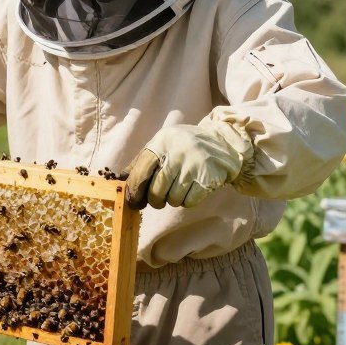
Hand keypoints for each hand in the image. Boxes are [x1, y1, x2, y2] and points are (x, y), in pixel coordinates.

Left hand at [126, 118, 252, 208]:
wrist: (224, 143)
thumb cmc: (184, 146)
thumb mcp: (162, 145)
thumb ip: (141, 162)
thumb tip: (121, 180)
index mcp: (161, 143)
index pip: (140, 172)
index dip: (135, 191)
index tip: (134, 202)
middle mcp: (176, 153)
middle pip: (156, 191)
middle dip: (155, 200)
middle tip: (159, 198)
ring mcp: (193, 165)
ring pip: (173, 199)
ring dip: (173, 200)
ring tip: (178, 189)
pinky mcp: (208, 178)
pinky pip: (189, 202)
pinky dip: (188, 201)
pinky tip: (191, 190)